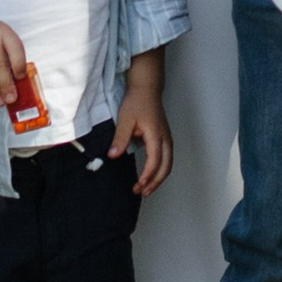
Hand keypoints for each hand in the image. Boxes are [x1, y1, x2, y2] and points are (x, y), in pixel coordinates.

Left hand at [110, 58, 172, 196]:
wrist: (147, 89)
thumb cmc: (137, 102)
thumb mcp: (125, 119)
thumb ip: (120, 138)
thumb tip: (113, 156)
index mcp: (156, 135)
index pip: (154, 161)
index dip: (147, 175)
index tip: (138, 186)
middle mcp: (165, 139)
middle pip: (166, 167)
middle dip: (155, 182)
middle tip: (142, 193)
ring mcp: (167, 139)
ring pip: (168, 164)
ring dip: (158, 178)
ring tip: (145, 189)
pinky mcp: (164, 139)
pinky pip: (166, 159)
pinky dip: (159, 170)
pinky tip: (148, 175)